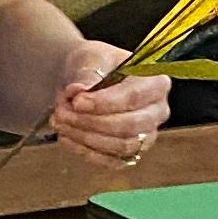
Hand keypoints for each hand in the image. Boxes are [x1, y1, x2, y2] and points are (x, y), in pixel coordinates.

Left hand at [47, 41, 171, 167]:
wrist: (88, 78)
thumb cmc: (96, 64)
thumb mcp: (91, 58)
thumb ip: (88, 74)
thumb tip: (79, 91)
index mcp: (156, 82)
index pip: (133, 97)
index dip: (103, 103)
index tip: (77, 101)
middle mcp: (158, 111)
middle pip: (129, 125)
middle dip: (91, 122)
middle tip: (62, 113)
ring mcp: (147, 135)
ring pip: (120, 146)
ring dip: (85, 137)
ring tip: (60, 123)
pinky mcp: (131, 153)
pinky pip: (112, 161)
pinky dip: (86, 152)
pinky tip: (66, 138)